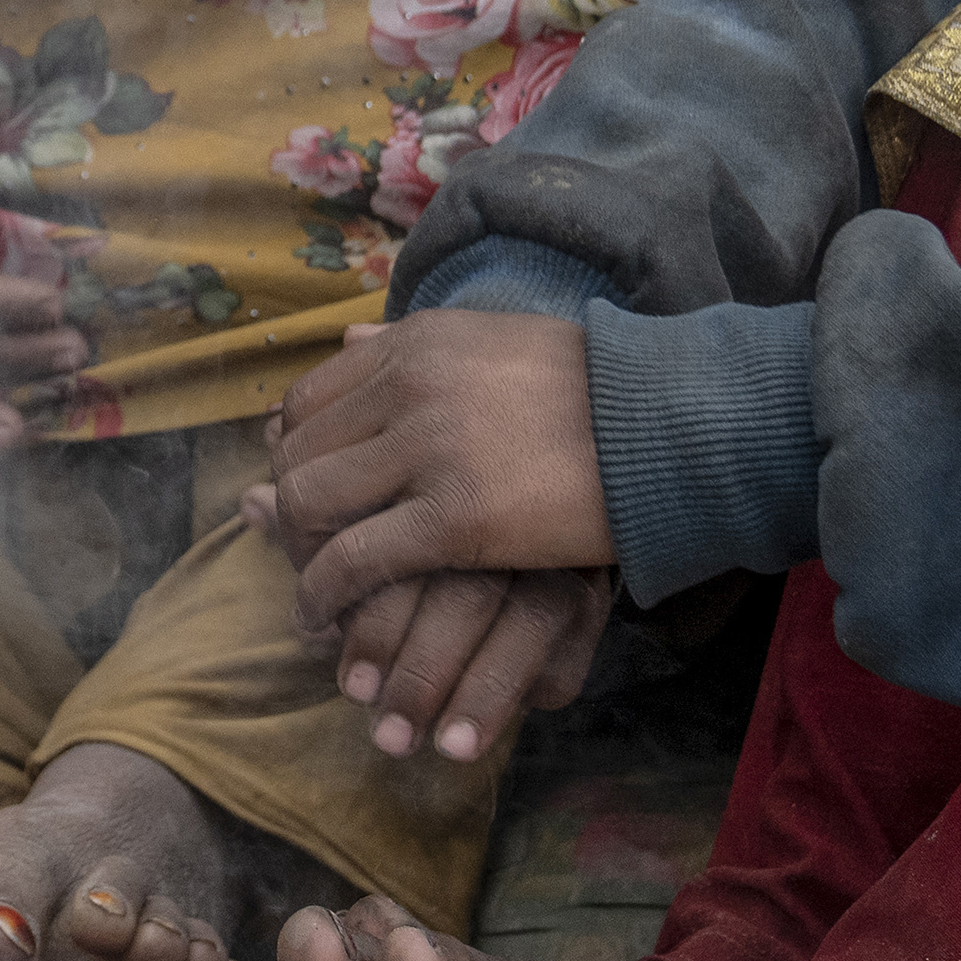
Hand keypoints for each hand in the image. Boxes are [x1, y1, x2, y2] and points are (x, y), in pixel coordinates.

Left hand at [244, 312, 617, 764]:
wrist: (670, 427)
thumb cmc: (597, 392)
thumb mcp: (495, 342)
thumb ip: (418, 346)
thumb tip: (347, 340)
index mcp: (416, 343)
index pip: (310, 400)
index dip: (296, 453)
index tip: (306, 491)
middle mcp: (408, 386)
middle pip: (299, 452)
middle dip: (290, 507)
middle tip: (299, 551)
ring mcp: (428, 450)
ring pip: (311, 503)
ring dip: (298, 552)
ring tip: (310, 589)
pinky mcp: (452, 519)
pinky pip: (353, 560)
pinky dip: (323, 593)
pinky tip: (323, 621)